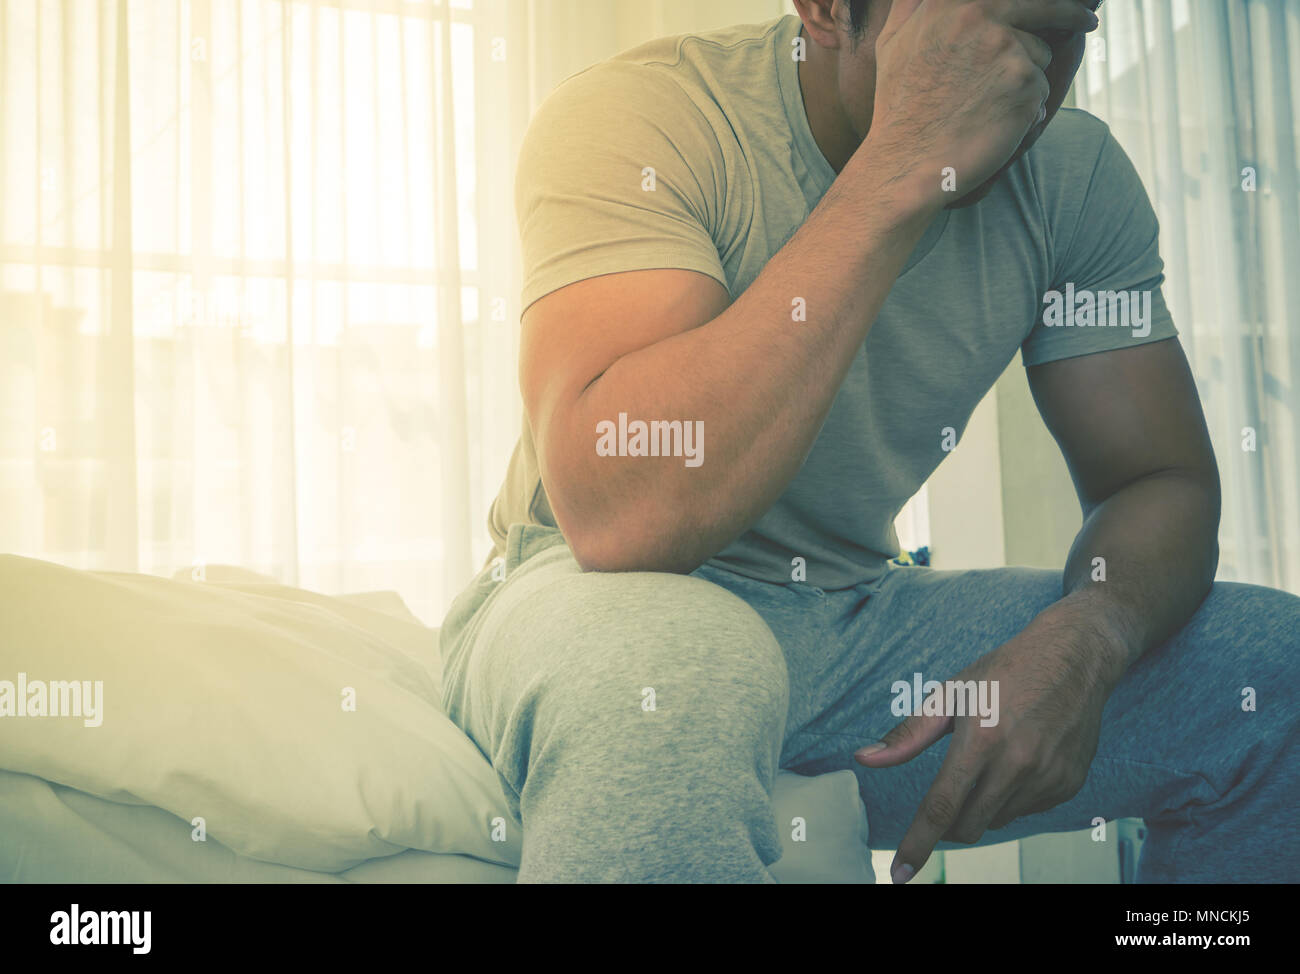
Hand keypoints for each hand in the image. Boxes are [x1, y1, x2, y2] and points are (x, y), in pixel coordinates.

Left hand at [855, 597, 1127, 882]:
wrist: (1076, 659)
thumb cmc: (1005, 671)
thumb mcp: (951, 694)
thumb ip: (907, 734)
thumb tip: (864, 759)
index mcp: (981, 738)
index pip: (942, 807)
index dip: (917, 843)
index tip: (899, 874)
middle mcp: (1017, 763)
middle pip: (968, 825)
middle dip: (948, 822)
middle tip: (949, 790)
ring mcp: (1048, 777)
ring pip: (997, 821)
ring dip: (982, 806)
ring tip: (992, 758)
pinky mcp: (1069, 784)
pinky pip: (1026, 811)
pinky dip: (1012, 798)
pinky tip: (1019, 760)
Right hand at [865, 0, 1099, 207]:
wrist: (906, 162)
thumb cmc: (899, 108)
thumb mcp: (893, 43)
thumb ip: (914, 7)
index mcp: (951, 1)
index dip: (1043, 0)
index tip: (1070, 3)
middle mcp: (979, 13)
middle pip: (1045, 6)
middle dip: (1072, 12)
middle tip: (1088, 19)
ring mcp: (1005, 46)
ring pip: (1040, 54)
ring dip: (1027, 79)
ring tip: (988, 107)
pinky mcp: (1024, 81)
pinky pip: (1042, 89)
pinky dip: (1028, 108)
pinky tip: (997, 124)